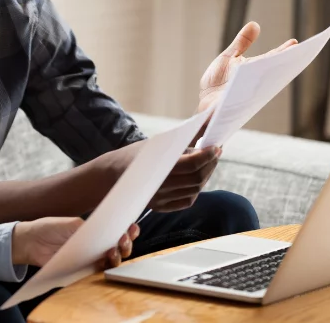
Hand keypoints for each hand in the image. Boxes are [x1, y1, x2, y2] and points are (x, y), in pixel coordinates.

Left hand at [11, 218, 139, 268]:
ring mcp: (91, 258)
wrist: (32, 241)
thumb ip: (89, 228)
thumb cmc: (51, 228)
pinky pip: (97, 272)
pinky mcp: (82, 271)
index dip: (128, 229)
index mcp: (96, 230)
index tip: (132, 226)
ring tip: (113, 251)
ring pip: (112, 261)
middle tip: (123, 239)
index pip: (117, 230)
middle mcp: (96, 245)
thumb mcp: (72, 224)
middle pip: (119, 247)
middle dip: (126, 243)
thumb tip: (105, 232)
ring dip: (117, 256)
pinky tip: (104, 262)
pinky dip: (104, 268)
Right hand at [97, 140, 220, 212]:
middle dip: (210, 165)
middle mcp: (158, 187)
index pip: (191, 164)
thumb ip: (183, 137)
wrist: (112, 175)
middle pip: (196, 179)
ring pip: (194, 190)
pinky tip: (198, 177)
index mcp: (155, 168)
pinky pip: (186, 200)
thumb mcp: (156, 143)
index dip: (207, 156)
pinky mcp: (161, 207)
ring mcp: (160, 200)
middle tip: (216, 153)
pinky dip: (196, 189)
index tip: (216, 147)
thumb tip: (207, 123)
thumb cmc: (135, 155)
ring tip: (208, 162)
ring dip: (206, 175)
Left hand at [197, 21, 296, 114]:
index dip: (283, 52)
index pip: (271, 59)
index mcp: (254, 69)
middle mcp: (253, 81)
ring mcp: (246, 93)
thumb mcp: (230, 57)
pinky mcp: (234, 103)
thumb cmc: (218, 81)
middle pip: (271, 71)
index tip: (294, 42)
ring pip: (262, 85)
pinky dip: (249, 91)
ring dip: (270, 77)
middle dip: (283, 63)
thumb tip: (255, 24)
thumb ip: (242, 42)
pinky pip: (244, 98)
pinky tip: (253, 82)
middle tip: (295, 53)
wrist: (203, 101)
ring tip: (279, 65)